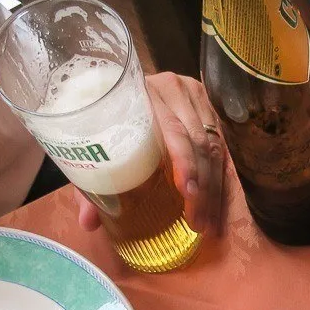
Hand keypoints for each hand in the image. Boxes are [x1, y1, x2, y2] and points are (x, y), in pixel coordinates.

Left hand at [76, 72, 225, 235]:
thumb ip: (91, 180)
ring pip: (215, 149)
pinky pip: (222, 151)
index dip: (184, 160)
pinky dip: (220, 182)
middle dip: (202, 187)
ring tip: (208, 223)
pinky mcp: (210, 112)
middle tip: (197, 221)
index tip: (187, 191)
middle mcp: (175, 91)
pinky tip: (216, 208)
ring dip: (213, 190)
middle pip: (199, 143)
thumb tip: (88, 223)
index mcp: (144, 91)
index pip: (173, 128)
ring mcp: (197, 100)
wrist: (119, 86)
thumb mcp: (97, 141)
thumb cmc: (107, 116)